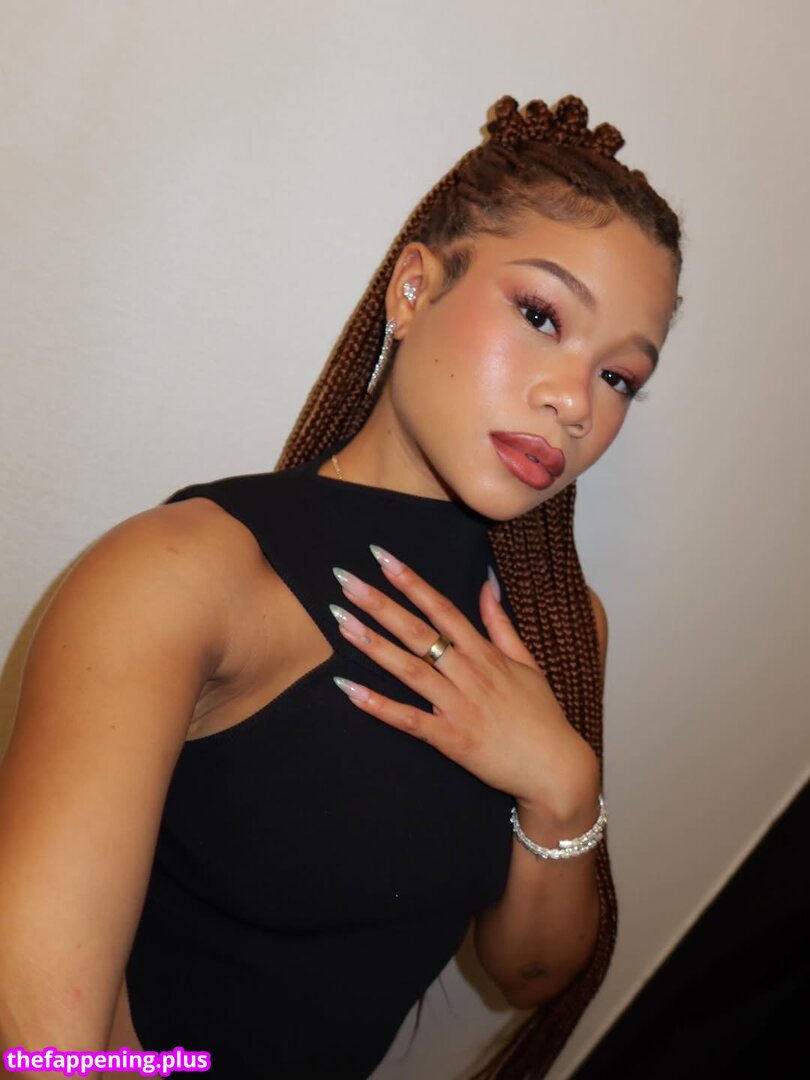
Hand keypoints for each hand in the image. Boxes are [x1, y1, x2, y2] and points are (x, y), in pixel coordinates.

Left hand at [330, 545, 598, 820]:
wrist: (556, 769)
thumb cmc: (542, 716)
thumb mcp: (527, 663)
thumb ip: (501, 625)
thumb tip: (487, 585)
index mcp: (485, 654)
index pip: (442, 608)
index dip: (411, 582)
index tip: (383, 558)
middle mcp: (469, 674)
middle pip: (418, 632)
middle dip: (380, 604)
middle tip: (345, 580)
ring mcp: (458, 706)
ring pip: (409, 669)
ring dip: (373, 645)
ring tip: (341, 622)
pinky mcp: (451, 739)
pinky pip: (409, 719)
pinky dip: (379, 705)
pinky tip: (350, 690)